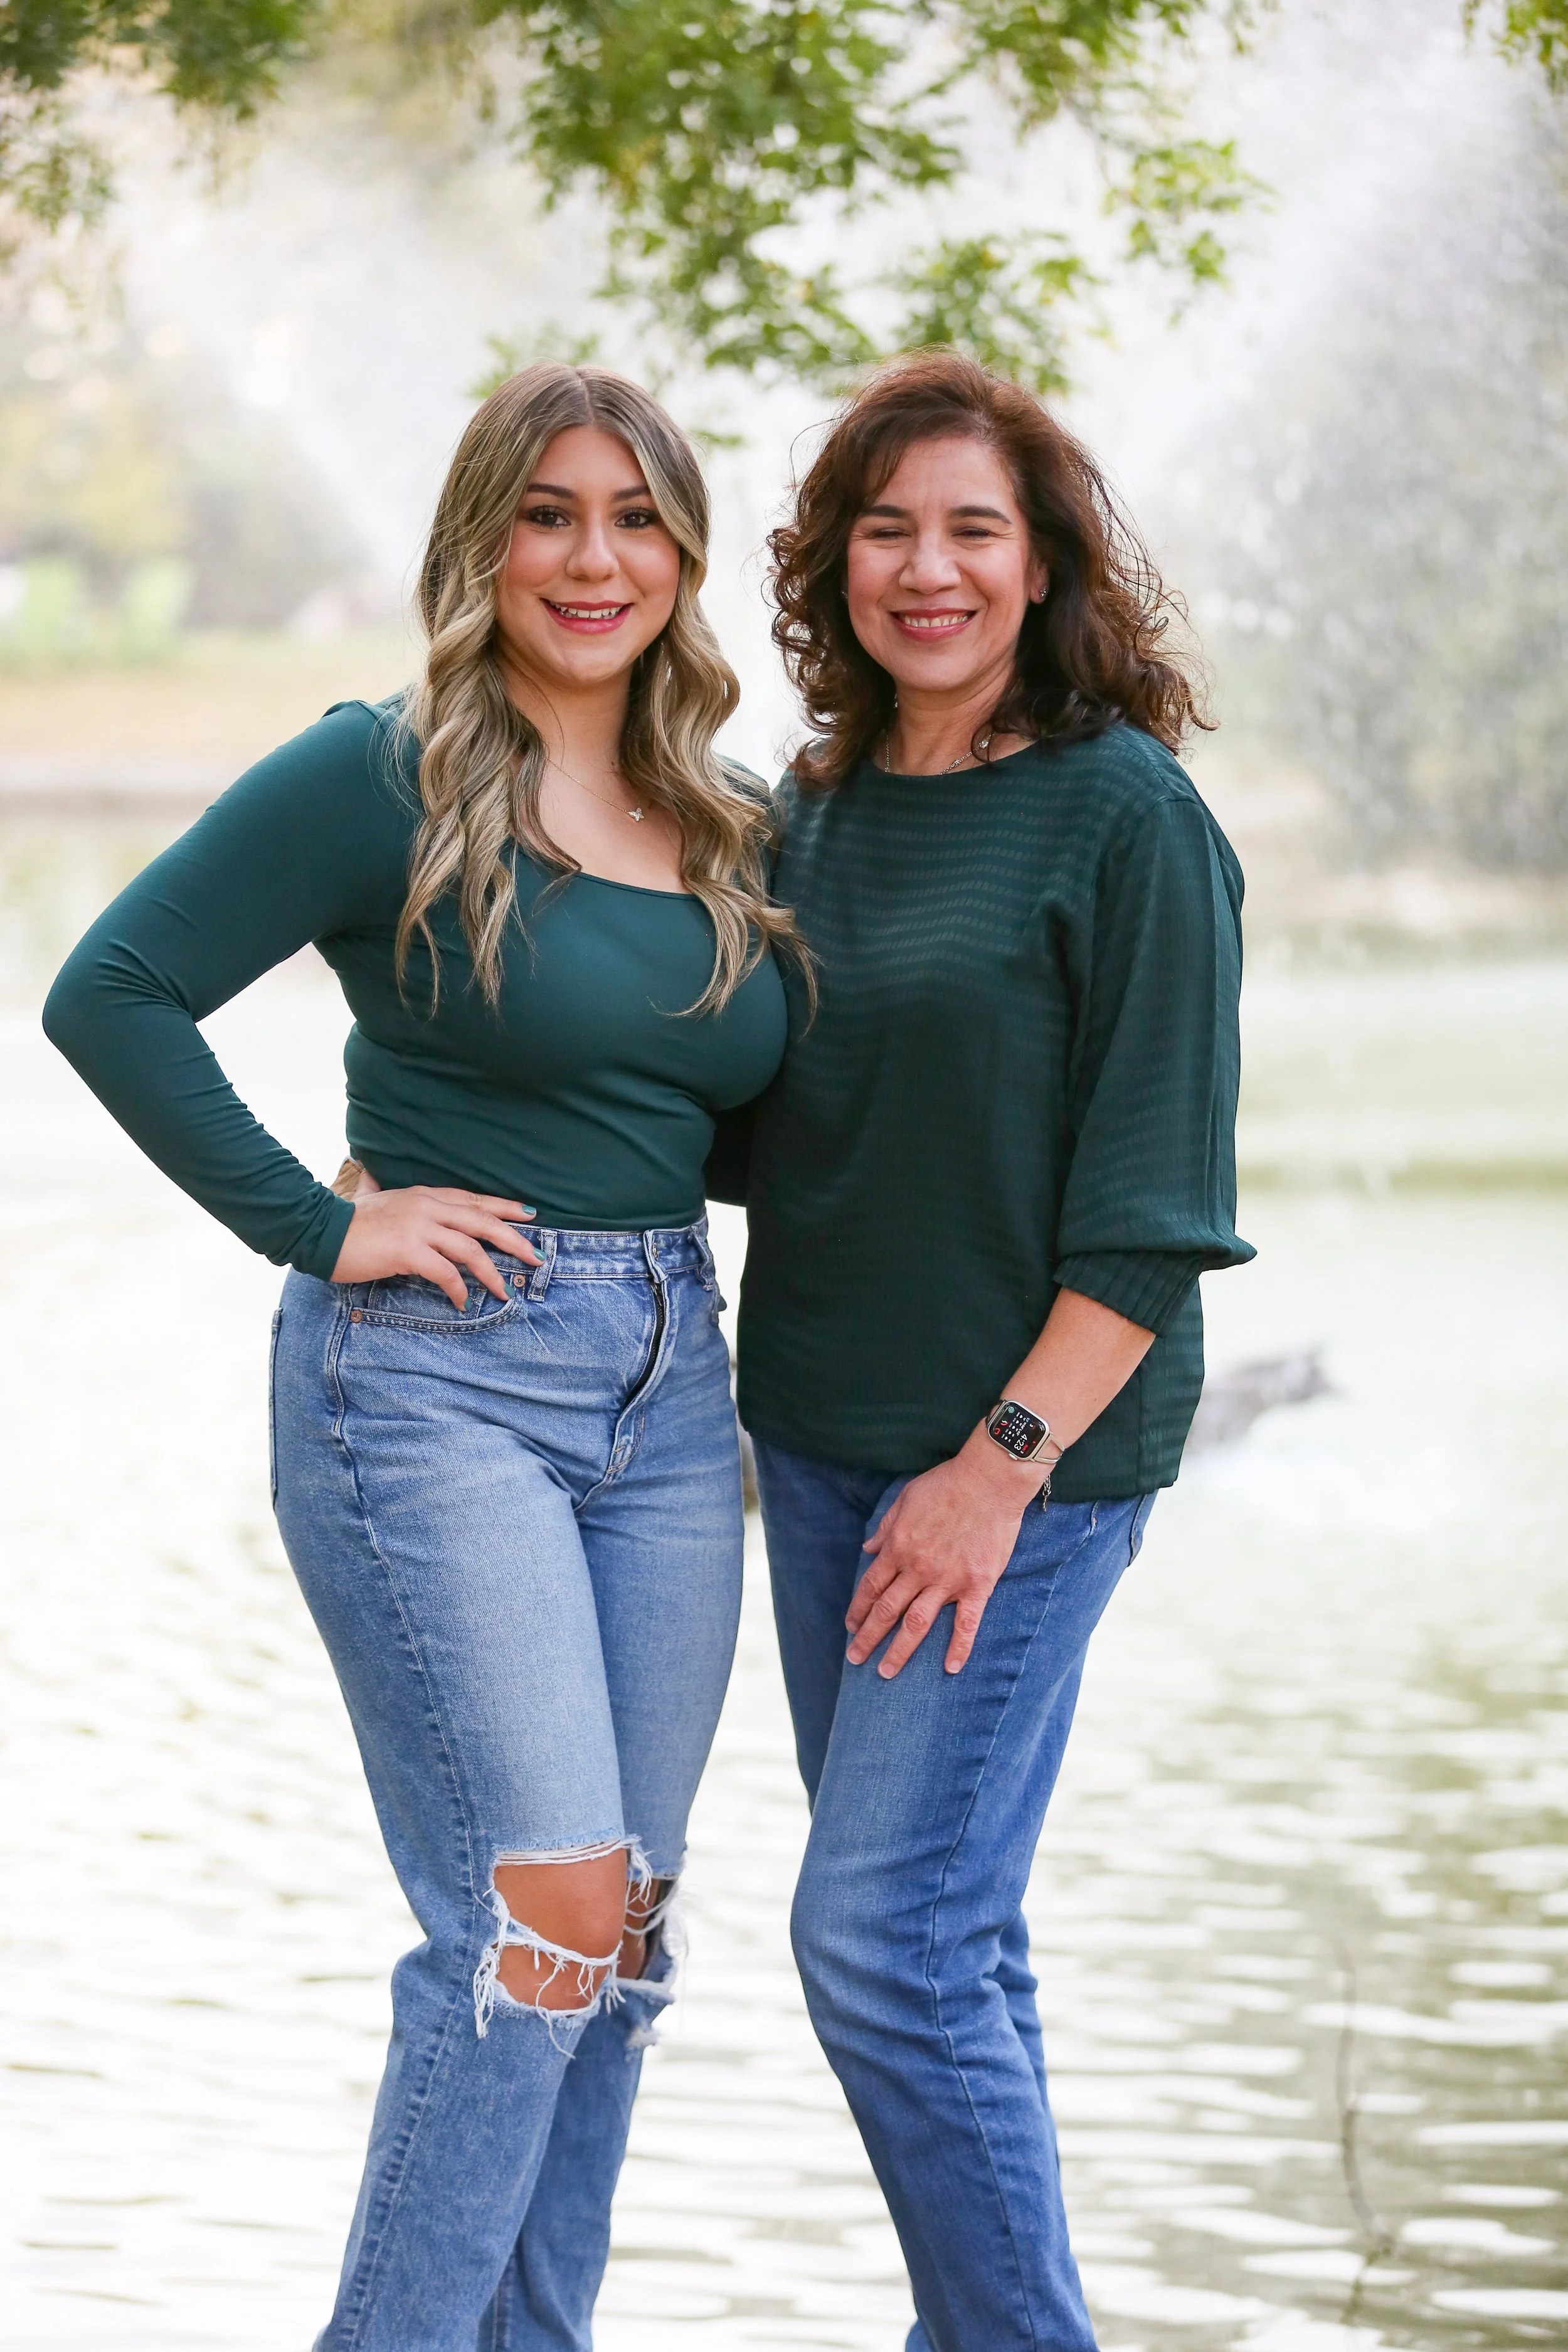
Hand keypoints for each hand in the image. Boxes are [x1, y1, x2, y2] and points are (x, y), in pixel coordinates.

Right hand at [330, 1184, 538, 1308]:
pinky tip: (463, 1302)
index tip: (530, 1214)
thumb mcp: (371, 1197)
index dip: (504, 1207)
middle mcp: (427, 1207)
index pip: (473, 1199)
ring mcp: (419, 1228)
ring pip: (470, 1249)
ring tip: (504, 1292)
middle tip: (536, 1257)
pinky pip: (445, 1272)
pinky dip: (458, 1289)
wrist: (318, 1230)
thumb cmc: (346, 1220)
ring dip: (492, 1273)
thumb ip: (378, 1186)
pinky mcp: (408, 1251)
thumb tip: (369, 1174)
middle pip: (483, 1221)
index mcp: (424, 1195)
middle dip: (514, 1240)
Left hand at [847, 1430, 1042, 1677]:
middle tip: (855, 1659)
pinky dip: (958, 1647)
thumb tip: (867, 1548)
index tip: (850, 1627)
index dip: (858, 1609)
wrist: (989, 1480)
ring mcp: (948, 1579)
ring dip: (899, 1650)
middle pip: (887, 1610)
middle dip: (868, 1637)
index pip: (871, 1586)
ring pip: (917, 1623)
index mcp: (899, 1546)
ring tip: (885, 1673)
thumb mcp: (905, 1498)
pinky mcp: (977, 1584)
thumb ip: (885, 1527)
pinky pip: (966, 1622)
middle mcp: (918, 1568)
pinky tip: (950, 1668)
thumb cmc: (946, 1484)